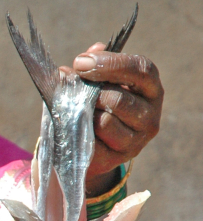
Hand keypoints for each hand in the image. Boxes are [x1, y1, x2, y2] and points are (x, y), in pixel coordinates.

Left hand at [69, 42, 162, 195]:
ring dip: (82, 114)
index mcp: (150, 89)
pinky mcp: (117, 158)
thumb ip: (90, 69)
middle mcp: (149, 115)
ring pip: (104, 122)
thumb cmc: (96, 106)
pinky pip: (91, 143)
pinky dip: (77, 133)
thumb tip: (78, 62)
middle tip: (71, 88)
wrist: (88, 146)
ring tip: (71, 109)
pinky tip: (71, 128)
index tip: (80, 62)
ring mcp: (136, 140)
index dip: (111, 63)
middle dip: (90, 92)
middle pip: (118, 99)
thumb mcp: (95, 83)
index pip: (141, 70)